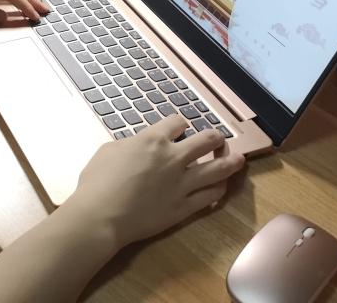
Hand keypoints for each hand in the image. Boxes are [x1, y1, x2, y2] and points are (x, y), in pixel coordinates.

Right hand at [62, 115, 244, 247]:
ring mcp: (183, 184)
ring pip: (218, 169)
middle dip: (216, 138)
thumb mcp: (109, 150)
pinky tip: (222, 186)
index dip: (181, 123)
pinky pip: (211, 196)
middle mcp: (173, 158)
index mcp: (152, 140)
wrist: (102, 215)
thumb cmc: (97, 181)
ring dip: (231, 161)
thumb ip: (130, 144)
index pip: (178, 122)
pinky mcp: (185, 207)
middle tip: (218, 140)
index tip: (181, 127)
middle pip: (207, 141)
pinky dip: (219, 189)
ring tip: (238, 159)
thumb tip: (137, 147)